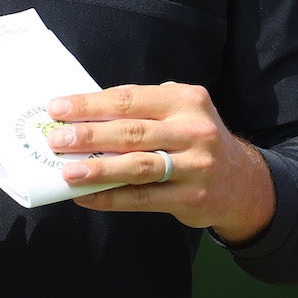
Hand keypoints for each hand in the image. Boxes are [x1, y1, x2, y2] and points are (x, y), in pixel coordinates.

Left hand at [45, 82, 274, 242]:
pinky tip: (86, 197)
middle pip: (133, 131)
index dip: (91, 104)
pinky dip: (112, 198)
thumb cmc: (195, 140)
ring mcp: (196, 165)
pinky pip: (143, 198)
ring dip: (99, 169)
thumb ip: (143, 108)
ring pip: (138, 166)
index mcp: (187, 99)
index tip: (57, 108)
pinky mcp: (191, 197)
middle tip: (56, 139)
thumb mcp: (181, 112)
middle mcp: (194, 129)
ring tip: (67, 172)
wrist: (241, 181)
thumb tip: (85, 113)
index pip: (130, 99)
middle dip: (89, 135)